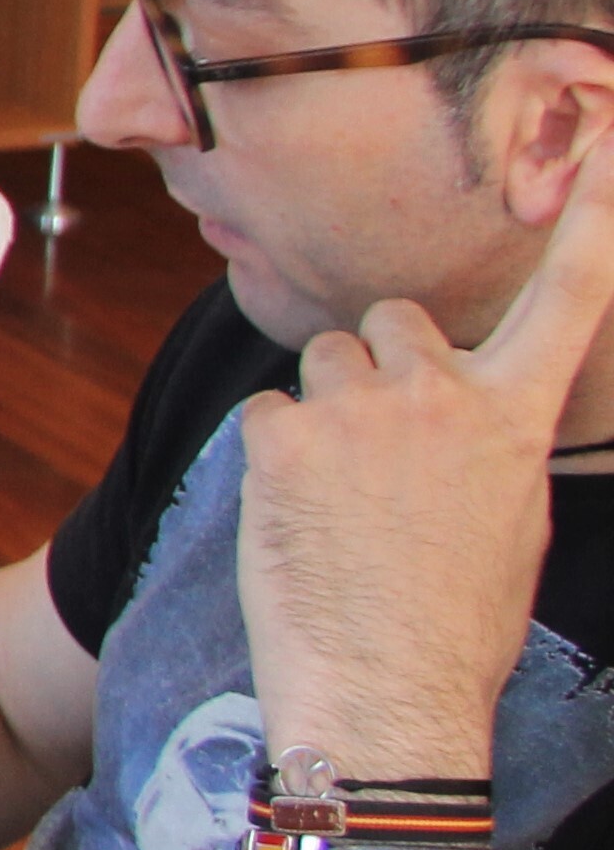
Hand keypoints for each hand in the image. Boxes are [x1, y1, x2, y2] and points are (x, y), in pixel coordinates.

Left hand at [236, 156, 613, 773]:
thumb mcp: (511, 518)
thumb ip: (489, 439)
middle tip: (380, 452)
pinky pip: (269, 412)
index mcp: (515, 416)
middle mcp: (443, 394)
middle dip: (380, 367)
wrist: (385, 693)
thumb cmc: (455, 621)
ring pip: (322, 362)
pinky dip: (273, 454)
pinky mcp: (283, 435)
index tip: (595, 157)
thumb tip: (469, 412)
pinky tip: (296, 514)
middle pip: (392, 322)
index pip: (567, 300)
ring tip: (340, 494)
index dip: (588, 224)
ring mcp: (360, 409)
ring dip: (323, 408)